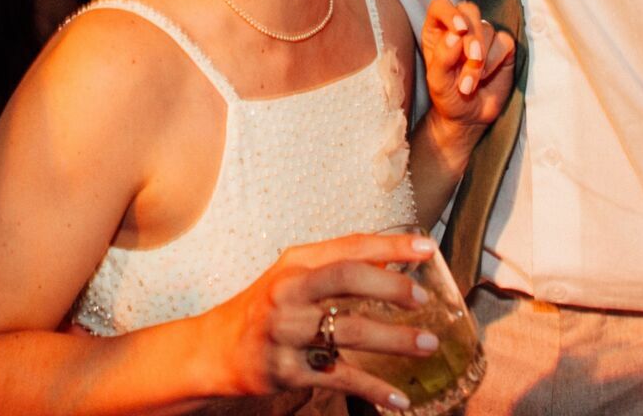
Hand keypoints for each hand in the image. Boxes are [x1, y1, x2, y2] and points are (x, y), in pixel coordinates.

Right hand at [204, 230, 439, 409]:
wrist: (215, 349)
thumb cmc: (263, 308)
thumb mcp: (293, 276)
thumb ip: (337, 267)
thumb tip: (392, 263)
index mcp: (296, 265)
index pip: (350, 247)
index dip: (391, 246)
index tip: (426, 249)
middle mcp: (289, 292)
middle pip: (348, 279)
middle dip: (392, 288)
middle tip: (424, 300)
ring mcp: (287, 332)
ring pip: (350, 331)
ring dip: (395, 340)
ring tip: (428, 344)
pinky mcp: (287, 370)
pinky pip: (339, 378)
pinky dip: (373, 389)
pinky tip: (397, 397)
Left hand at [421, 0, 516, 129]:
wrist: (468, 117)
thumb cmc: (447, 97)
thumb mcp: (438, 82)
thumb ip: (443, 58)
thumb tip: (455, 35)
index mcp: (438, 30)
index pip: (441, 6)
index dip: (450, 13)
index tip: (460, 30)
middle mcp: (460, 28)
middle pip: (469, 11)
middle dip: (473, 36)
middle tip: (473, 60)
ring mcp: (483, 36)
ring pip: (488, 29)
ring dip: (481, 59)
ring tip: (469, 85)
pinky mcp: (502, 48)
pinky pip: (505, 42)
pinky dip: (495, 61)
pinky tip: (485, 78)